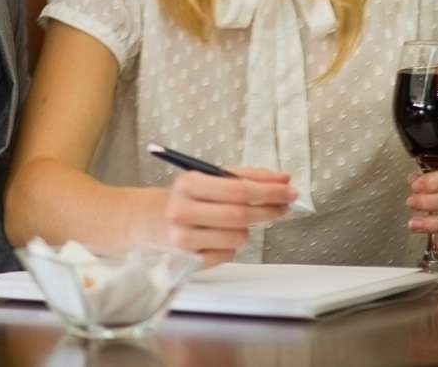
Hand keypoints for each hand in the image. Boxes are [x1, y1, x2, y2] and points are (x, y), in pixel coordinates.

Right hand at [147, 167, 295, 265]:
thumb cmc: (185, 197)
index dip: (269, 191)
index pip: (238, 189)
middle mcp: (182, 211)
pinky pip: (228, 253)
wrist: (147, 221)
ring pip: (238, 237)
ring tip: (232, 223)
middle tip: (284, 208)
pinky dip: (230, 244)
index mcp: (187, 184)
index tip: (289, 190)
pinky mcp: (189, 260)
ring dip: (245, 230)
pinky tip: (216, 236)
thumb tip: (284, 179)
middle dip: (268, 210)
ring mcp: (184, 239)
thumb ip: (245, 176)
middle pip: (240, 215)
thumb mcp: (207, 178)